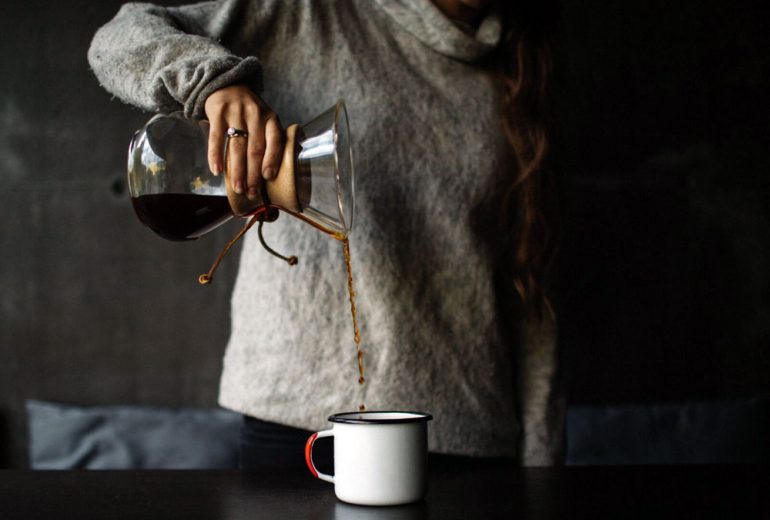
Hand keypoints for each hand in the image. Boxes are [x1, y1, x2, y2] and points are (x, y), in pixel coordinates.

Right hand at [204, 84, 283, 199]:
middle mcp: (255, 115)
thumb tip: (275, 172)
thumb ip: (271, 140)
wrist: (227, 85)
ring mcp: (236, 113)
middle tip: (251, 192)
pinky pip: (216, 138)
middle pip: (255, 148)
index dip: (272, 159)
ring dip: (237, 170)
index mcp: (270, 118)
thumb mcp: (265, 119)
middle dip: (253, 173)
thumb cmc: (250, 111)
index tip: (268, 177)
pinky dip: (215, 155)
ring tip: (238, 188)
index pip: (274, 140)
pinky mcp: (218, 113)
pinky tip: (217, 171)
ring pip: (237, 146)